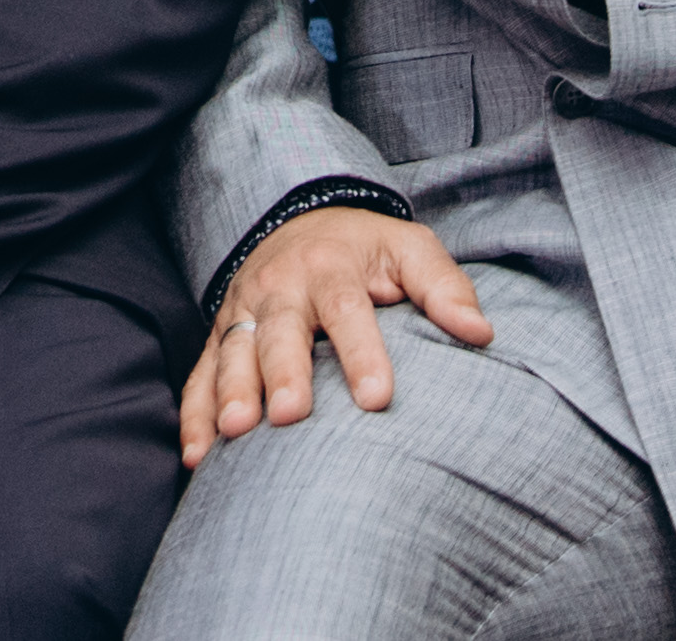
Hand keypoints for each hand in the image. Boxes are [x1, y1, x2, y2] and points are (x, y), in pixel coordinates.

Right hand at [176, 204, 492, 467]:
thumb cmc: (365, 250)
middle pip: (279, 332)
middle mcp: (280, 287)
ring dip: (231, 393)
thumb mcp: (410, 250)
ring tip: (236, 432)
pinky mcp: (220, 336)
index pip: (347, 311)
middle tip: (291, 415)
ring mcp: (244, 312)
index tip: (377, 399)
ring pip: (233, 353)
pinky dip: (195, 414)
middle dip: (282, 373)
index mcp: (330, 268)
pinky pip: (201, 374)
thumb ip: (444, 287)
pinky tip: (198, 455)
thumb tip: (480, 333)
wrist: (301, 220)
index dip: (361, 354)